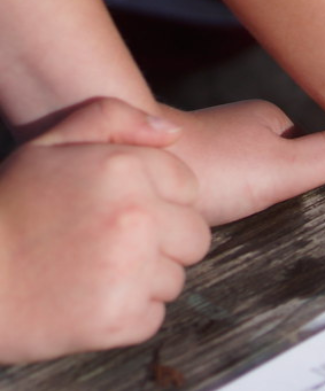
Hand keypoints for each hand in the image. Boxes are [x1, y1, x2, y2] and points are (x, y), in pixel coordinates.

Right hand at [0, 98, 209, 363]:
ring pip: (175, 278)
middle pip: (194, 236)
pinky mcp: (120, 317)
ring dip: (142, 281)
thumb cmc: (9, 209)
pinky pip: (152, 316)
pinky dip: (124, 316)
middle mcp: (136, 215)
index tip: (117, 212)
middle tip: (106, 247)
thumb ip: (112, 119)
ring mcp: (130, 268)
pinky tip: (85, 302)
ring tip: (90, 273)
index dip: (158, 202)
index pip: (188, 189)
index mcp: (124, 168)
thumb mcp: (48, 146)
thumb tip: (173, 132)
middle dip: (162, 243)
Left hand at [160, 101, 324, 225]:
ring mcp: (207, 143)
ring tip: (231, 214)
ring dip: (239, 196)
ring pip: (240, 176)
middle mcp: (238, 124)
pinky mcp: (180, 165)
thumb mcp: (285, 167)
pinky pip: (210, 184)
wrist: (133, 167)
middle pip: (274, 162)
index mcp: (269, 117)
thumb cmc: (211, 168)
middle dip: (273, 187)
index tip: (302, 196)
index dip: (313, 173)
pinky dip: (212, 199)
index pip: (309, 148)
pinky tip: (205, 214)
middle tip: (264, 212)